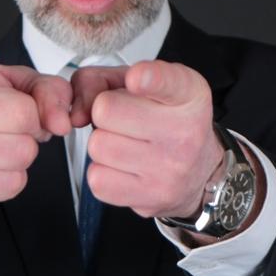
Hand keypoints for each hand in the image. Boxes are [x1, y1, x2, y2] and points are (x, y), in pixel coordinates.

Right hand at [0, 36, 71, 239]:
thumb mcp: (13, 83)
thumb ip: (46, 89)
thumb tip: (61, 123)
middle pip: (21, 114)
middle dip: (32, 120)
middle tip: (16, 120)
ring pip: (22, 151)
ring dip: (25, 148)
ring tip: (6, 140)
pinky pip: (14, 181)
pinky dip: (15, 174)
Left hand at [71, 60, 223, 218]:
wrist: (199, 171)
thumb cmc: (165, 121)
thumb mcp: (139, 84)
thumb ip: (99, 80)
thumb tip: (77, 113)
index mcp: (188, 95)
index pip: (166, 82)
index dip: (147, 78)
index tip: (136, 79)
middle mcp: (185, 132)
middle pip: (105, 110)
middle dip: (103, 113)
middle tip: (122, 119)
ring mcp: (170, 168)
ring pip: (98, 146)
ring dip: (102, 142)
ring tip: (124, 142)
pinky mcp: (152, 196)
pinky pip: (97, 180)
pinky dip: (102, 171)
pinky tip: (122, 166)